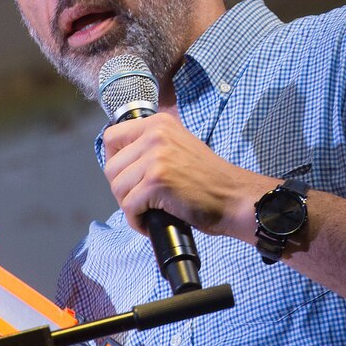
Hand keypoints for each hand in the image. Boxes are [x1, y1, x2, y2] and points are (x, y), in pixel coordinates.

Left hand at [101, 114, 271, 239]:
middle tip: (142, 200)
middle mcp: (155, 134)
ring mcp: (156, 157)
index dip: (115, 162)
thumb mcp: (178, 146)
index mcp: (158, 123)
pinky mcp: (157, 181)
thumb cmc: (208, 180)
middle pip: (111, 167)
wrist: (234, 197)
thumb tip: (120, 161)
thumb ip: (151, 146)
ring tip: (149, 211)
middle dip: (122, 190)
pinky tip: (151, 222)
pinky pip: (129, 207)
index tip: (128, 177)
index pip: (111, 137)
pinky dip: (137, 221)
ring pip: (117, 188)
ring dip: (130, 206)